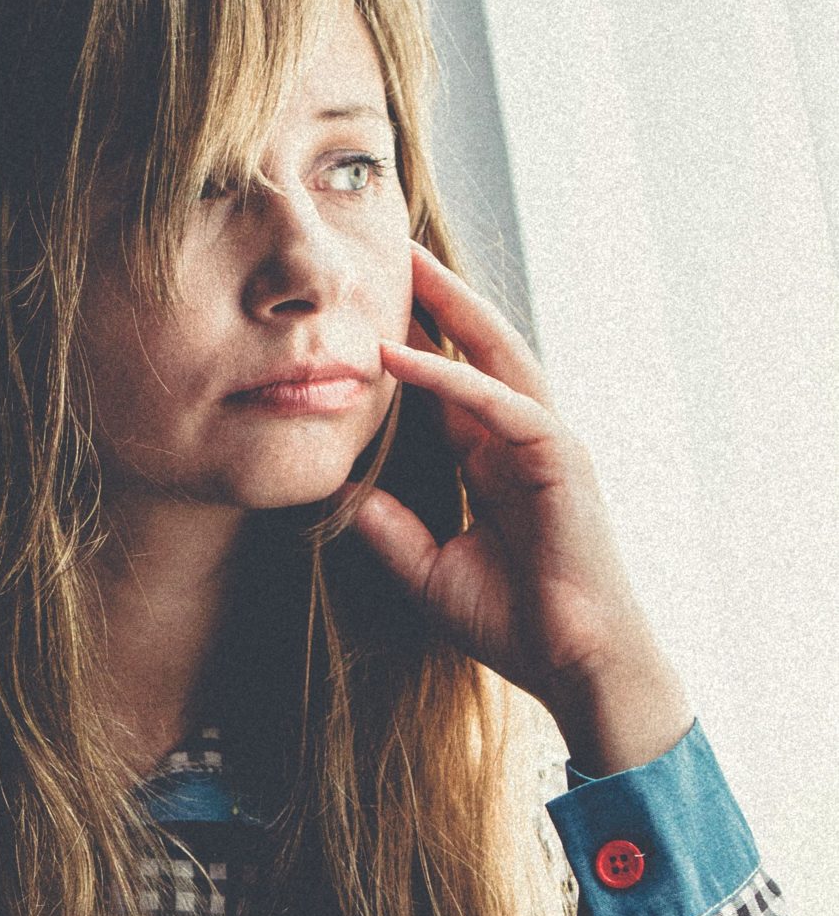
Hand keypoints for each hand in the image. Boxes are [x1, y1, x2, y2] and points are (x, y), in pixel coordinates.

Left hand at [343, 242, 693, 773]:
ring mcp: (546, 443)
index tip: (361, 308)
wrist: (574, 666)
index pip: (446, 385)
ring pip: (496, 357)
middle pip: (476, 351)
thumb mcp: (427, 569)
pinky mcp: (561, 458)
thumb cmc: (513, 624)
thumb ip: (388, 528)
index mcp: (491, 461)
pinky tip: (401, 355)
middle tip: (389, 249)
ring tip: (405, 264)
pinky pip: (499, 404)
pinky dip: (451, 377)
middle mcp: (520, 440)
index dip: (409, 344)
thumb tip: (341, 490)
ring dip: (450, 308)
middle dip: (436, 299)